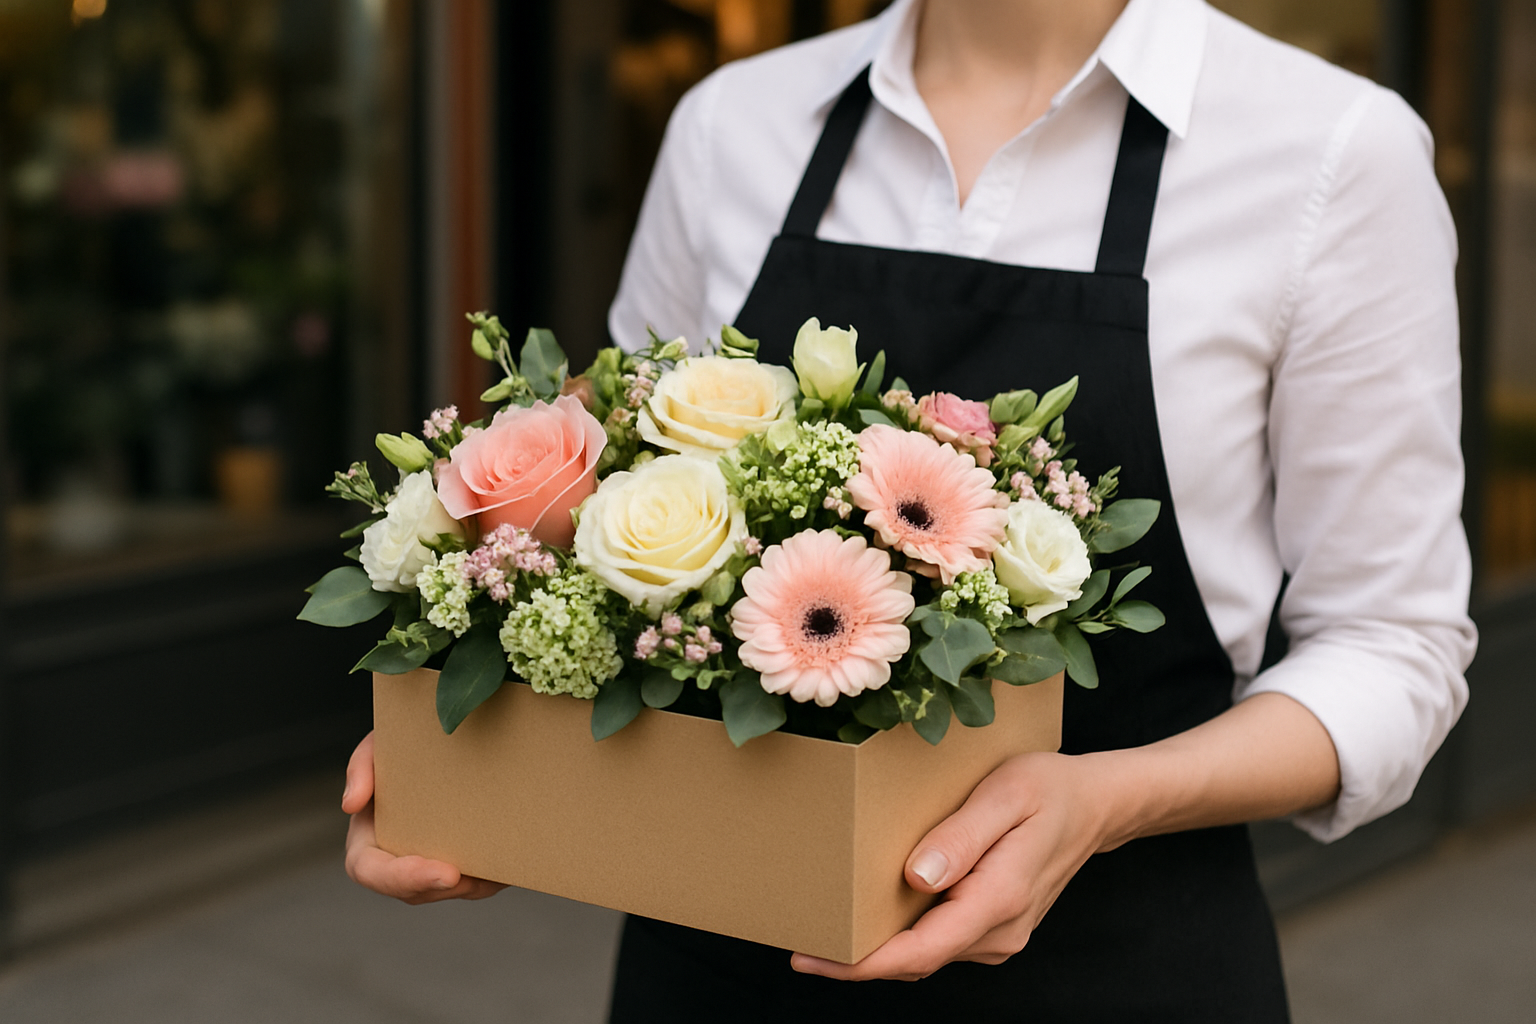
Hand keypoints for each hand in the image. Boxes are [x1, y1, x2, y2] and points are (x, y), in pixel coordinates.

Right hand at [342, 731, 506, 903]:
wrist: (442, 745)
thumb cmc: (403, 746)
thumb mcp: (378, 745)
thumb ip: (360, 767)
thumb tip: (351, 804)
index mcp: (367, 840)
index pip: (369, 871)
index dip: (402, 878)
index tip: (444, 871)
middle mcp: (397, 860)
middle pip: (413, 890)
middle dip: (439, 888)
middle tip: (467, 877)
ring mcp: (430, 865)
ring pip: (450, 890)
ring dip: (473, 886)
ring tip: (496, 871)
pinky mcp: (462, 864)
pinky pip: (476, 881)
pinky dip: (492, 876)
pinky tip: (509, 864)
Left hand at [790, 750, 1111, 980]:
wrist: (1097, 804)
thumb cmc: (1049, 788)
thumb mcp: (1005, 795)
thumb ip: (962, 836)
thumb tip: (916, 878)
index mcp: (998, 899)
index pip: (919, 951)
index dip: (862, 963)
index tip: (812, 960)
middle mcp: (999, 930)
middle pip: (916, 959)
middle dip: (858, 959)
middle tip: (801, 943)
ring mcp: (999, 934)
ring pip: (927, 953)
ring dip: (880, 948)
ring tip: (827, 927)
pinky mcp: (994, 926)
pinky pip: (940, 939)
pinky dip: (905, 935)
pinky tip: (874, 913)